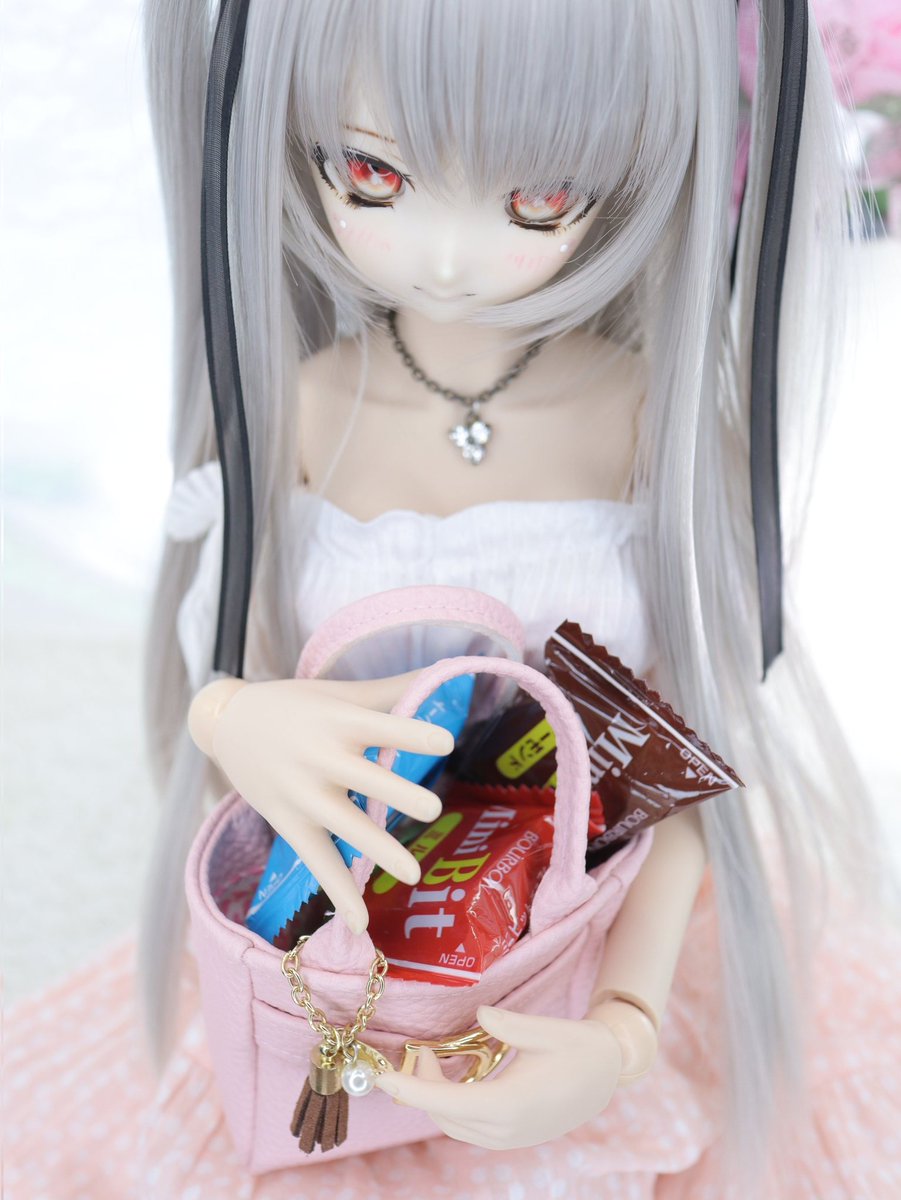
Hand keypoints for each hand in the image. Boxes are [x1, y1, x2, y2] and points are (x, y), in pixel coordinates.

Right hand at [189, 673, 454, 933]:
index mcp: (338, 719)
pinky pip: (316, 861)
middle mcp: (319, 757)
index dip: (410, 732)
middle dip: (395, 793)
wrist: (227, 723)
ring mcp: (302, 794)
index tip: (446, 740)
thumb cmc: (296, 703)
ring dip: (376, 849)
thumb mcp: (339, 692)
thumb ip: (391, 689)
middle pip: (362, 778)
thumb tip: (445, 671)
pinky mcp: (289, 822)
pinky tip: (360, 923)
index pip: (379, 726)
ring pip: (343, 825)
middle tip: (433, 809)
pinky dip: (337, 891)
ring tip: (413, 873)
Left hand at [374, 1005, 623, 1148]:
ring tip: (432, 1058)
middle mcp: (507, 1130)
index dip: (411, 1089)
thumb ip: (510, 1025)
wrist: (610, 1074)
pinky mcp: (514, 1135)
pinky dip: (452, 1104)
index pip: (446, 1102)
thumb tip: (480, 1016)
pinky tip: (454, 1076)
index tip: (382, 1077)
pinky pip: (470, 1126)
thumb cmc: (580, 1047)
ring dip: (435, 1096)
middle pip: (444, 1116)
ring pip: (455, 1125)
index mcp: (511, 1106)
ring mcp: (511, 1138)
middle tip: (417, 1050)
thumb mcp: (547, 1030)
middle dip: (420, 1087)